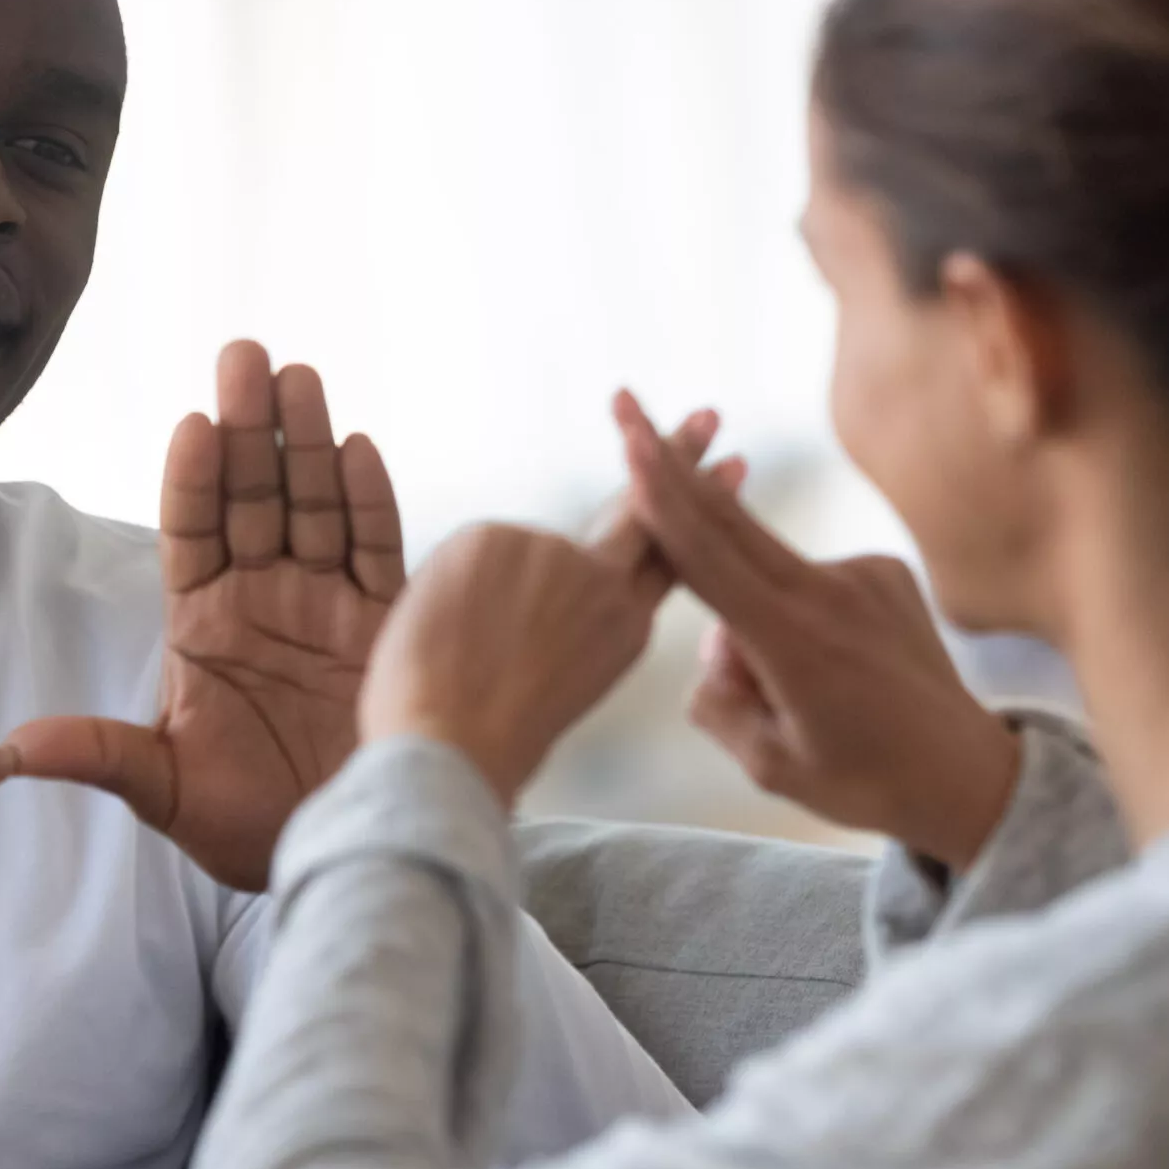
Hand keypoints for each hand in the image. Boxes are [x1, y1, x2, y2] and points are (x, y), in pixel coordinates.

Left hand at [0, 342, 403, 891]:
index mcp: (204, 623)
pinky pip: (377, 550)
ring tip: (298, 379)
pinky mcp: (384, 624)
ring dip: (307, 443)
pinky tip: (357, 449)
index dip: (192, 479)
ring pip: (316, 506)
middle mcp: (266, 597)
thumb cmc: (246, 825)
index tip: (191, 425)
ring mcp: (327, 604)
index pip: (192, 531)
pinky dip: (369, 501)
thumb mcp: (164, 791)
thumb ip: (100, 755)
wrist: (345, 854)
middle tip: (244, 358)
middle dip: (249, 429)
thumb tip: (8, 750)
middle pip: (255, 497)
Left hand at [360, 413, 730, 804]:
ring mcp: (552, 553)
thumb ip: (568, 623)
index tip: (725, 465)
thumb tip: (542, 587)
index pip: (666, 553)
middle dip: (675, 458)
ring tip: (461, 652)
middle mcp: (603, 582)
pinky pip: (465, 553)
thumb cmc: (487, 742)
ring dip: (482, 592)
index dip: (694, 508)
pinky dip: (446, 588)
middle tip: (706, 416)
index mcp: (625, 629)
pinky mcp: (495, 535)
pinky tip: (443, 632)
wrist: (451, 751)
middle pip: (641, 509)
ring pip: (512, 553)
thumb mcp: (559, 683)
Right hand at [615, 393, 1020, 868]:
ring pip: (765, 569)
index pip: (709, 557)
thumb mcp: (767, 764)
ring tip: (805, 697)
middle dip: (670, 464)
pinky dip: (796, 613)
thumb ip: (717, 697)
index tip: (630, 441)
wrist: (969, 777)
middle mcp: (831, 593)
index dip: (661, 497)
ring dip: (749, 609)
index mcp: (794, 643)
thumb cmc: (863, 782)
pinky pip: (808, 581)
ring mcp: (865, 575)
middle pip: (727, 518)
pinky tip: (840, 671)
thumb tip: (715, 640)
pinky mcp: (888, 572)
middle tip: (624, 403)